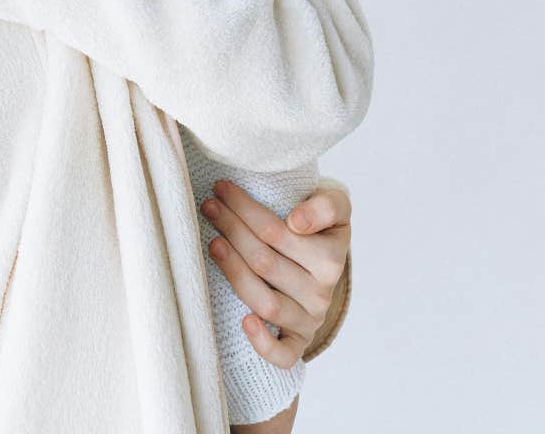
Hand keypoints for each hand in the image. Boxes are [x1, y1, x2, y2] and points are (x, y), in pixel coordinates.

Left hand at [202, 179, 351, 369]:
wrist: (327, 258)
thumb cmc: (321, 226)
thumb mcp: (336, 205)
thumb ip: (325, 205)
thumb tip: (297, 222)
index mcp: (331, 256)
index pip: (276, 231)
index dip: (244, 209)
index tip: (221, 189)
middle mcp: (322, 292)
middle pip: (263, 261)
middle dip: (231, 229)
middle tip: (209, 207)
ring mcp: (310, 320)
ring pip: (265, 302)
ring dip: (233, 271)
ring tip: (213, 243)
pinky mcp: (299, 341)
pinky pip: (284, 355)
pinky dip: (263, 343)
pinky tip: (244, 321)